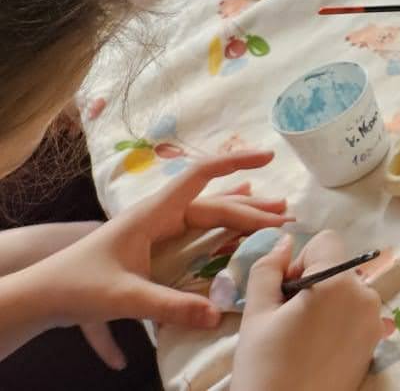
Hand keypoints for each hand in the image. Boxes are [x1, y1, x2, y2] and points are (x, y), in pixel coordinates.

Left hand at [17, 152, 287, 367]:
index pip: (200, 176)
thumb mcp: (124, 298)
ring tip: (279, 216)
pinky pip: (199, 232)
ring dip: (242, 216)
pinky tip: (238, 227)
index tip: (269, 154)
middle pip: (215, 204)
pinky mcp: (156, 247)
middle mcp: (160, 216)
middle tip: (287, 219)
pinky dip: (224, 228)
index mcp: (154, 214)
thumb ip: (169, 306)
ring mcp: (158, 231)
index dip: (235, 162)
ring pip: (209, 217)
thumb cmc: (77, 286)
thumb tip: (217, 314)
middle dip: (252, 208)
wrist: (43, 295)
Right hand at [232, 231, 382, 390]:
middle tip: (288, 319)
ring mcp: (375, 321)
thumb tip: (283, 241)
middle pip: (338, 267)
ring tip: (301, 337)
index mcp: (338, 283)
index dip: (300, 262)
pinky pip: (357, 315)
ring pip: (347, 292)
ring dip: (326, 303)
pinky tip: (318, 348)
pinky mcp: (375, 343)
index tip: (284, 293)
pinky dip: (339, 322)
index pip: (326, 242)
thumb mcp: (256, 315)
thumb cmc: (265, 367)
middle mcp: (366, 296)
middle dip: (313, 284)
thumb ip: (267, 270)